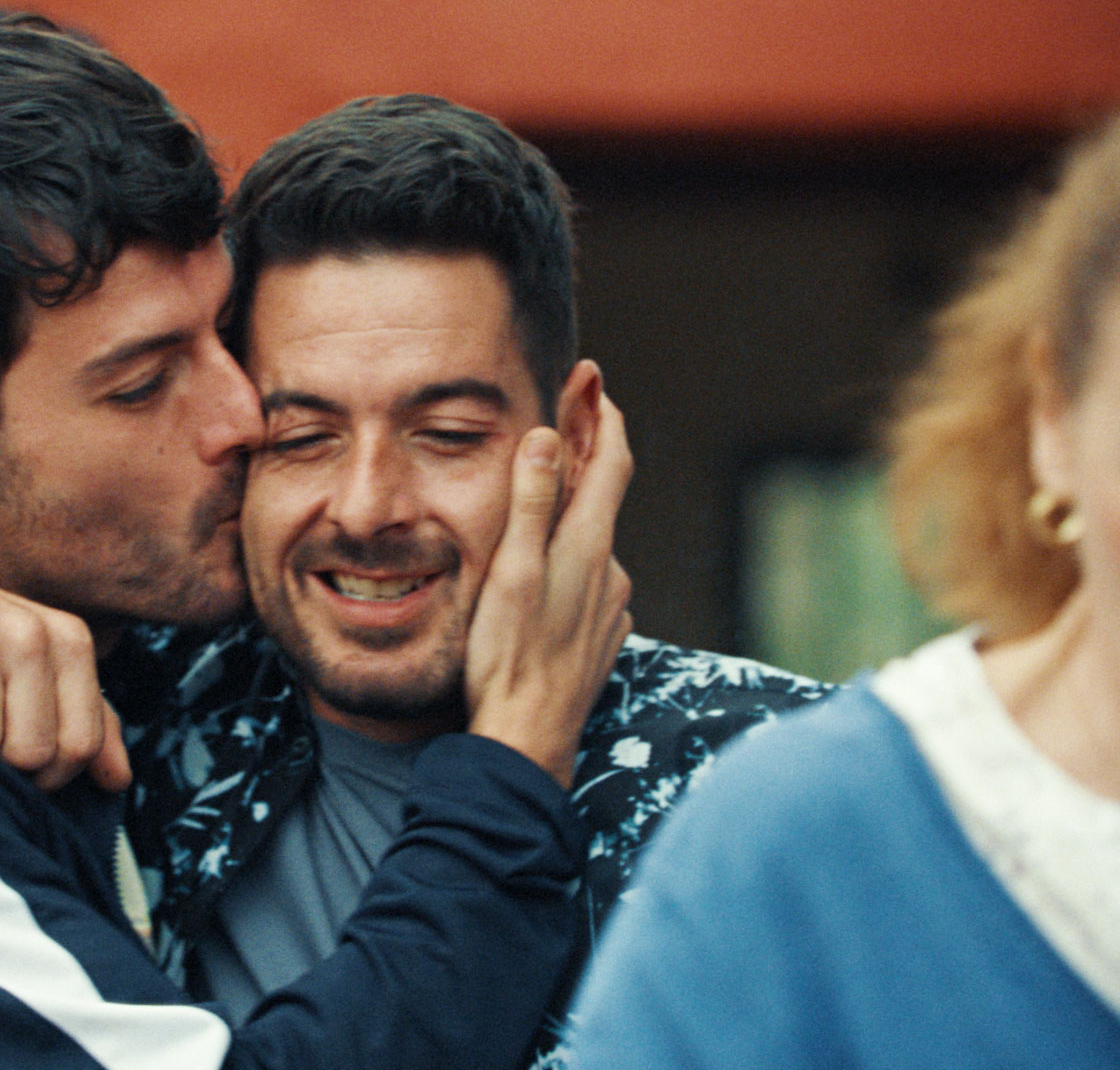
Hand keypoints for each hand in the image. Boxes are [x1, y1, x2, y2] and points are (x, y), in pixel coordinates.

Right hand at [464, 393, 633, 786]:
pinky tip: (539, 578)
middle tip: (554, 424)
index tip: (591, 380)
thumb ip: (532, 502)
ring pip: (590, 544)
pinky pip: (586, 582)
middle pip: (601, 496)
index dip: (601, 415)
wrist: (526, 740)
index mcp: (589, 546)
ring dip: (568, 517)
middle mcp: (610, 572)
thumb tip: (549, 435)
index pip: (611, 460)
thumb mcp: (511, 570)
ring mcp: (609, 607)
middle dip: (579, 458)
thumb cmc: (508, 658)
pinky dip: (567, 563)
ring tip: (531, 505)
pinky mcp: (599, 636)